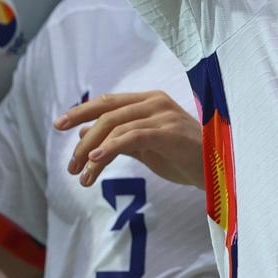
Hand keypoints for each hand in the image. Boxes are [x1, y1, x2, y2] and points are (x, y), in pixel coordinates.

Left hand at [55, 91, 204, 188]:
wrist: (218, 170)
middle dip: (82, 136)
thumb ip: (119, 138)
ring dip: (93, 153)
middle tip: (69, 163)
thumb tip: (86, 135)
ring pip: (115, 126)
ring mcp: (162, 115)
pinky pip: (132, 137)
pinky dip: (111, 148)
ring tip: (82, 176)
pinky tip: (96, 160)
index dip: (81, 111)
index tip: (59, 125)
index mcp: (148, 101)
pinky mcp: (168, 132)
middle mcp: (154, 102)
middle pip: (107, 112)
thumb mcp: (146, 147)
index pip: (108, 102)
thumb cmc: (184, 157)